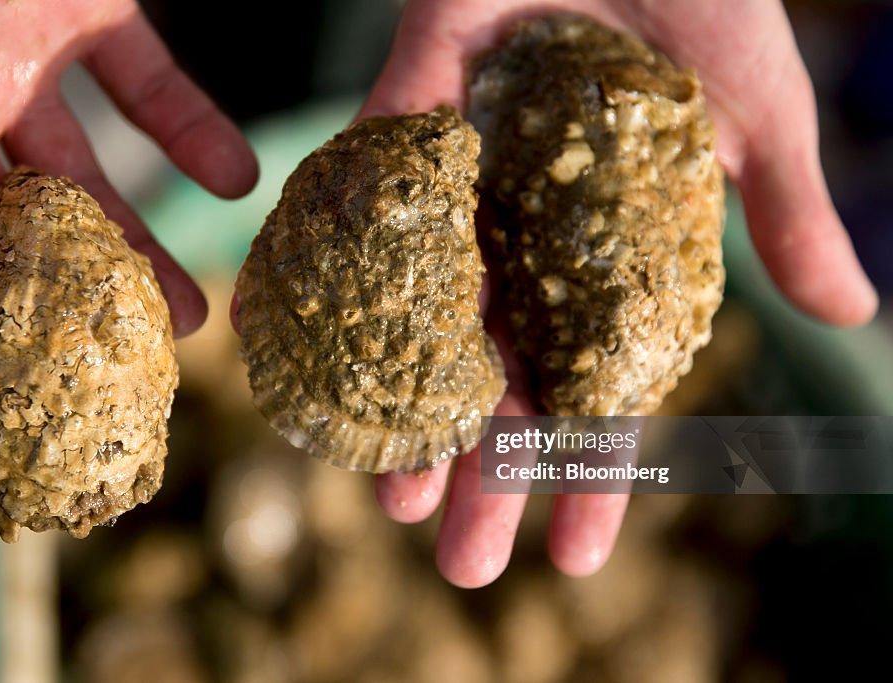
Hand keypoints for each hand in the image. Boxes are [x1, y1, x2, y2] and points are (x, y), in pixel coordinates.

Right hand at [0, 0, 256, 366]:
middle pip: (9, 226)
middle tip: (122, 357)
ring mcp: (14, 58)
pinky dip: (191, 131)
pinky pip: (145, 81)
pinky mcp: (81, 8)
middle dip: (66, 299)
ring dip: (139, 240)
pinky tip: (237, 182)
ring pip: (84, 170)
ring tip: (193, 312)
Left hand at [364, 0, 877, 586]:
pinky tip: (322, 363)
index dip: (590, 475)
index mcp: (607, 259)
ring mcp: (464, 196)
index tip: (579, 558)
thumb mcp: (752, 114)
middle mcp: (529, 244)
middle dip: (485, 474)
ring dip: (410, 414)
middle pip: (501, 383)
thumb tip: (849, 313)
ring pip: (427, 326)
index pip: (596, 390)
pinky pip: (368, 217)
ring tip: (391, 499)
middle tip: (463, 567)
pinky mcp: (408, 129)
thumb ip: (780, 214)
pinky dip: (343, 283)